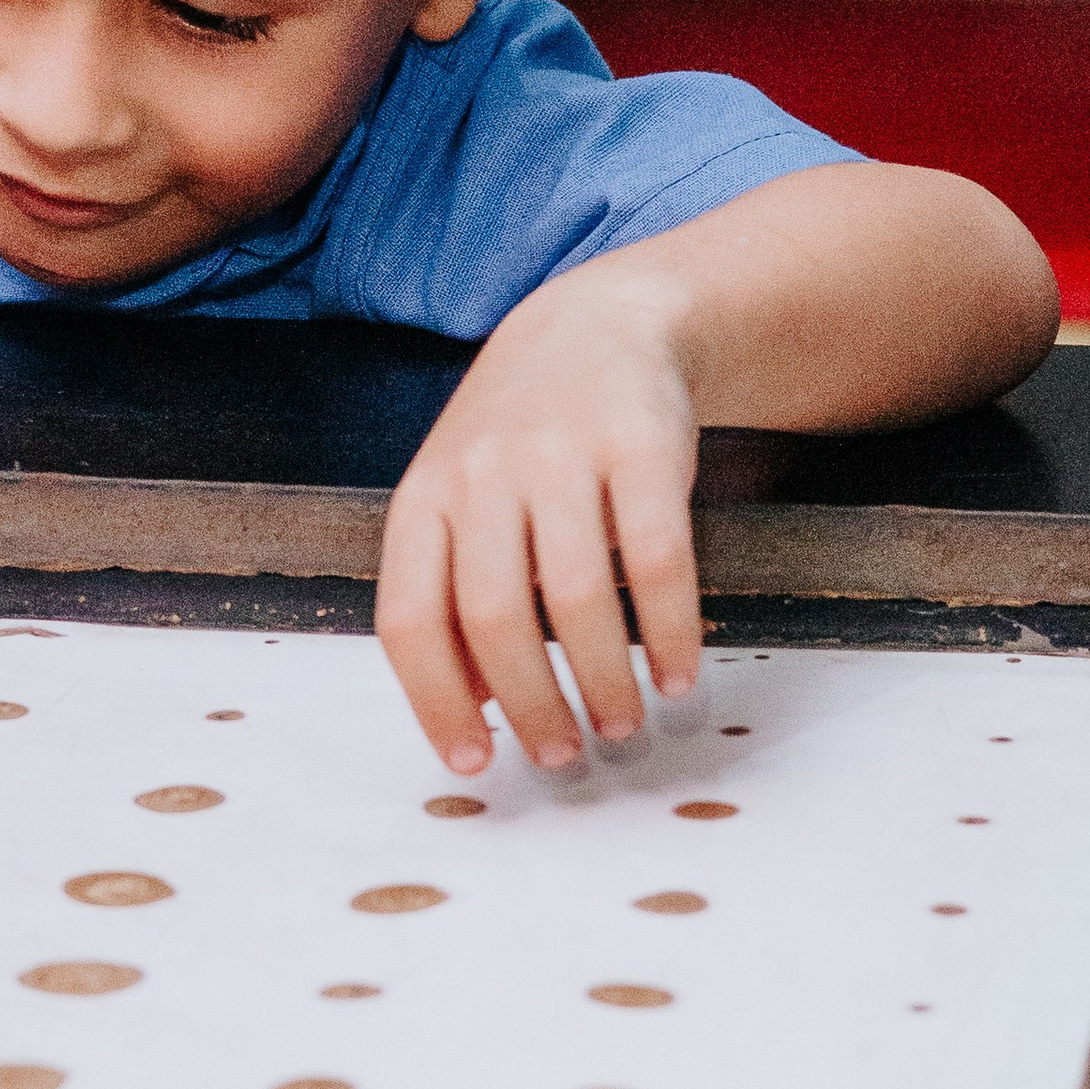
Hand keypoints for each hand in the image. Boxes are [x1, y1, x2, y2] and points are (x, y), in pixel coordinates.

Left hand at [375, 268, 703, 777]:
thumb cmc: (523, 442)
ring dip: (603, 680)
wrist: (600, 326)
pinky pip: (657, 560)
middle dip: (531, 704)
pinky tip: (679, 672)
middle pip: (494, 618)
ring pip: (574, 597)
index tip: (476, 761)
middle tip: (563, 754)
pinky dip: (671, 631)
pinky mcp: (640, 446)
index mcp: (425, 498)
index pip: (410, 619)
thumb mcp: (463, 502)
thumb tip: (471, 709)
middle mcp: (483, 475)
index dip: (437, 702)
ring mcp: (560, 456)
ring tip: (622, 723)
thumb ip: (456, 593)